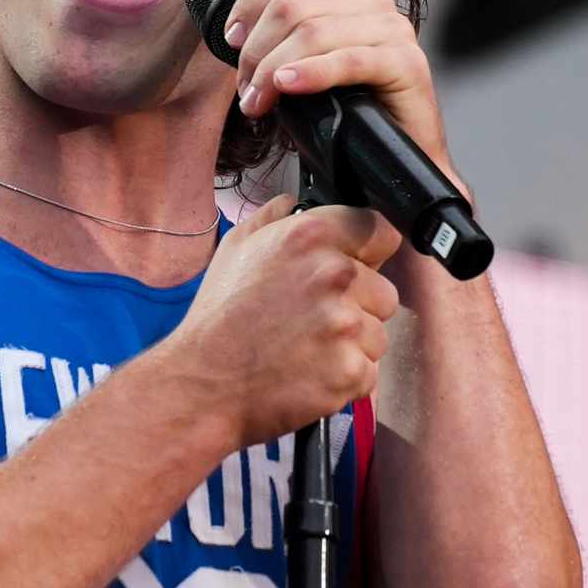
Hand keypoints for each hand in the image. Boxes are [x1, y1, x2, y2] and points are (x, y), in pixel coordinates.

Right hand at [168, 190, 401, 450]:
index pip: (382, 233)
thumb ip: (272, 218)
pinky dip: (343, 380)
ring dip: (350, 347)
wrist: (201, 384)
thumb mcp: (235, 249)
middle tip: (313, 323)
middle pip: (385, 292)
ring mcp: (345, 325)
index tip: (355, 269)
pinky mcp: (349, 371)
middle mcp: (334, 275)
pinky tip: (308, 375)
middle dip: (358, 309)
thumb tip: (292, 202)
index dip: (369, 255)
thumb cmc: (216, 320)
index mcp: (311, 237)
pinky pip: (367, 373)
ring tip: (305, 352)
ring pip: (377, 336)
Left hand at [224, 0, 461, 186]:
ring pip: (312, 32)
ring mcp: (392, 30)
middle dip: (255, 51)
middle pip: (291, 5)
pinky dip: (311, 73)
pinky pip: (348, 60)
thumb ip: (281, 45)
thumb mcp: (305, 72)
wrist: (397, 164)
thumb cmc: (349, 119)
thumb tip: (237, 40)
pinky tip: (288, 87)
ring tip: (259, 103)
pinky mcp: (406, 63)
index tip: (232, 42)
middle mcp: (371, 4)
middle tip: (247, 93)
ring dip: (272, 70)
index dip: (250, 3)